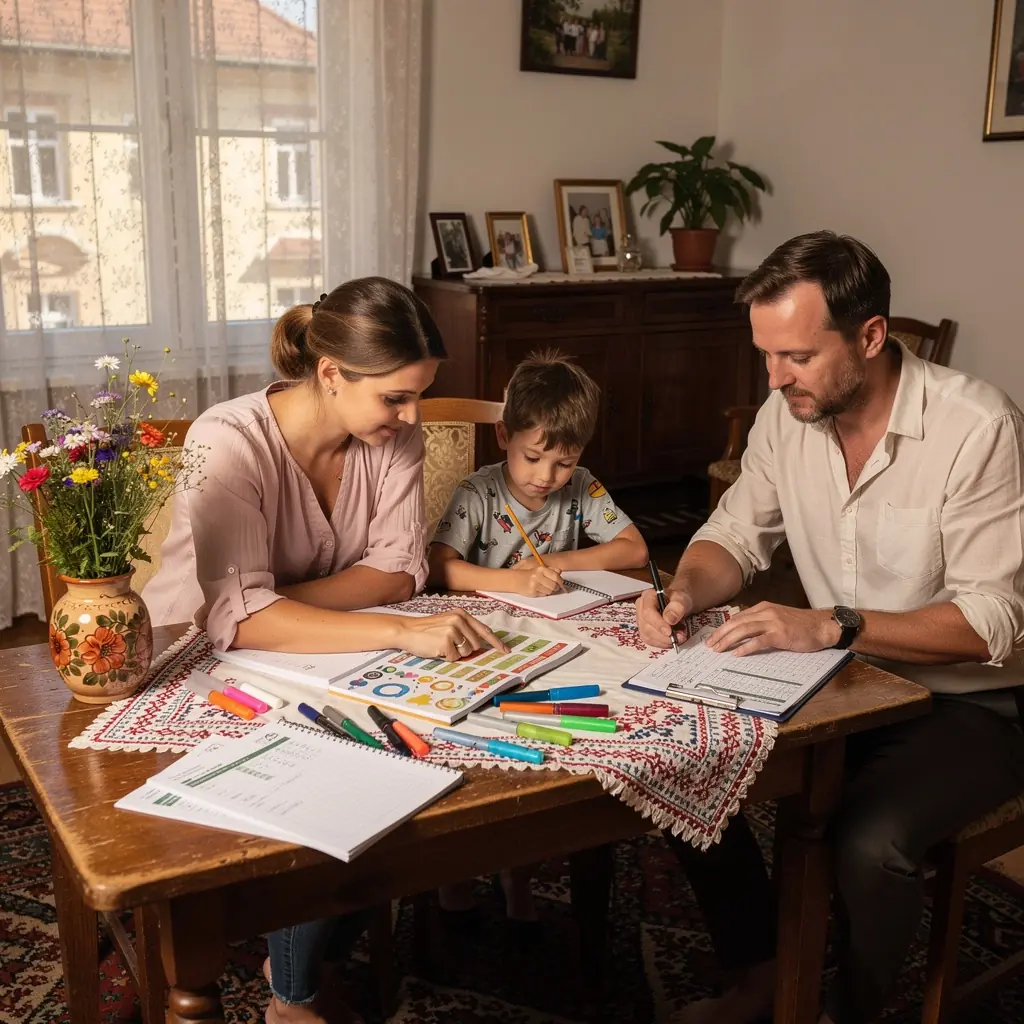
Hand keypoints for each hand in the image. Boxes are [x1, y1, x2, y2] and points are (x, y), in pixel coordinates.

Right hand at [399, 610, 509, 661]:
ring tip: (441, 645)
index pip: (484, 630)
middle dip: (465, 649)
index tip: (506, 650)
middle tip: (448, 644)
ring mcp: (453, 630)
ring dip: (455, 653)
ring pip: (466, 652)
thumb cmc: (426, 630)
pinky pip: (454, 658)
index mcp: (462, 614)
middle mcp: (459, 620)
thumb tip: (480, 645)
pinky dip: (446, 657)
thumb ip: (464, 630)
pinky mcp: (446, 642)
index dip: (496, 642)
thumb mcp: (448, 623)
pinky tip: (436, 649)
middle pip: (476, 645)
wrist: (406, 630)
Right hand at [509, 565, 563, 596]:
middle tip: (555, 587)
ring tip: (546, 587)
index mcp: (540, 569)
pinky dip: (544, 593)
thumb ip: (550, 569)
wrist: (515, 580)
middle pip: (554, 585)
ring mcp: (535, 585)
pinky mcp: (532, 592)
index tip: (560, 582)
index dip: (560, 580)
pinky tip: (540, 590)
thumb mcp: (539, 568)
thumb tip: (560, 572)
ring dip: (550, 590)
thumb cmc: (528, 574)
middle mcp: (538, 576)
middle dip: (556, 587)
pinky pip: (544, 595)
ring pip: (550, 591)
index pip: (555, 576)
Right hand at [635, 586, 691, 648]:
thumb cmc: (679, 600)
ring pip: (647, 636)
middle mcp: (641, 608)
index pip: (648, 612)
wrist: (680, 604)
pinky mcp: (644, 630)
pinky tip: (671, 640)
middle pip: (646, 626)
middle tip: (679, 637)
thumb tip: (669, 619)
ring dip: (664, 641)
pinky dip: (662, 643)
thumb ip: (677, 606)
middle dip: (663, 636)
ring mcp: (641, 620)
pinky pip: (650, 641)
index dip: (658, 624)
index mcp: (648, 597)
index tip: (670, 632)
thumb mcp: (682, 599)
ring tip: (678, 638)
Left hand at [705, 603, 838, 654]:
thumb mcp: (778, 618)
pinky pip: (758, 640)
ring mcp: (773, 622)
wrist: (823, 626)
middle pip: (736, 622)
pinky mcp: (780, 634)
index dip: (723, 628)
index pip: (737, 617)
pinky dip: (746, 647)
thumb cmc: (801, 625)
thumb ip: (762, 622)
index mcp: (763, 608)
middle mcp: (766, 612)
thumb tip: (743, 633)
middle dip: (720, 634)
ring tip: (718, 650)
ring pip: (744, 630)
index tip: (713, 637)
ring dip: (728, 640)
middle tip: (710, 645)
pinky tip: (737, 654)